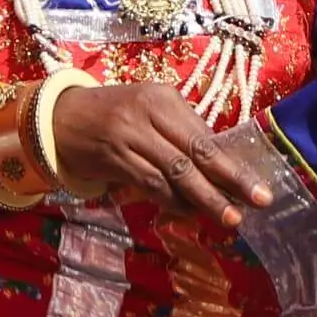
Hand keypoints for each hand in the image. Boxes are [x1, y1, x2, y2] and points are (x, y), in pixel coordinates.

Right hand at [32, 80, 272, 231]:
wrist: (58, 118)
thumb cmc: (111, 115)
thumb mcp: (148, 111)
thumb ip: (180, 133)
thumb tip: (221, 167)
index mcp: (163, 98)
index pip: (205, 137)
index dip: (232, 164)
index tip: (257, 185)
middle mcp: (147, 114)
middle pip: (197, 153)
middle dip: (231, 181)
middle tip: (258, 201)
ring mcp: (129, 137)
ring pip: (176, 173)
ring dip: (204, 199)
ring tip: (228, 217)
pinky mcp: (114, 159)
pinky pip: (151, 185)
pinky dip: (173, 201)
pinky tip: (190, 213)